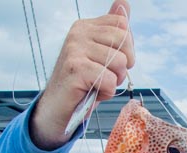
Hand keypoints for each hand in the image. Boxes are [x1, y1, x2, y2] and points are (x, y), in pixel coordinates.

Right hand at [30, 0, 134, 148]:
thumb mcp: (102, 54)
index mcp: (85, 26)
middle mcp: (78, 33)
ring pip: (120, 63)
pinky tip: (92, 92)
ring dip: (115, 81)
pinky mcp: (75, 69)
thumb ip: (113, 30)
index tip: (110, 61)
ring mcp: (74, 49)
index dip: (126, 49)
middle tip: (104, 76)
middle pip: (125, 42)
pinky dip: (107, 92)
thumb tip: (124, 2)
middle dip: (123, 66)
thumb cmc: (85, 82)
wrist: (60, 108)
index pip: (123, 25)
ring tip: (97, 84)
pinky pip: (110, 80)